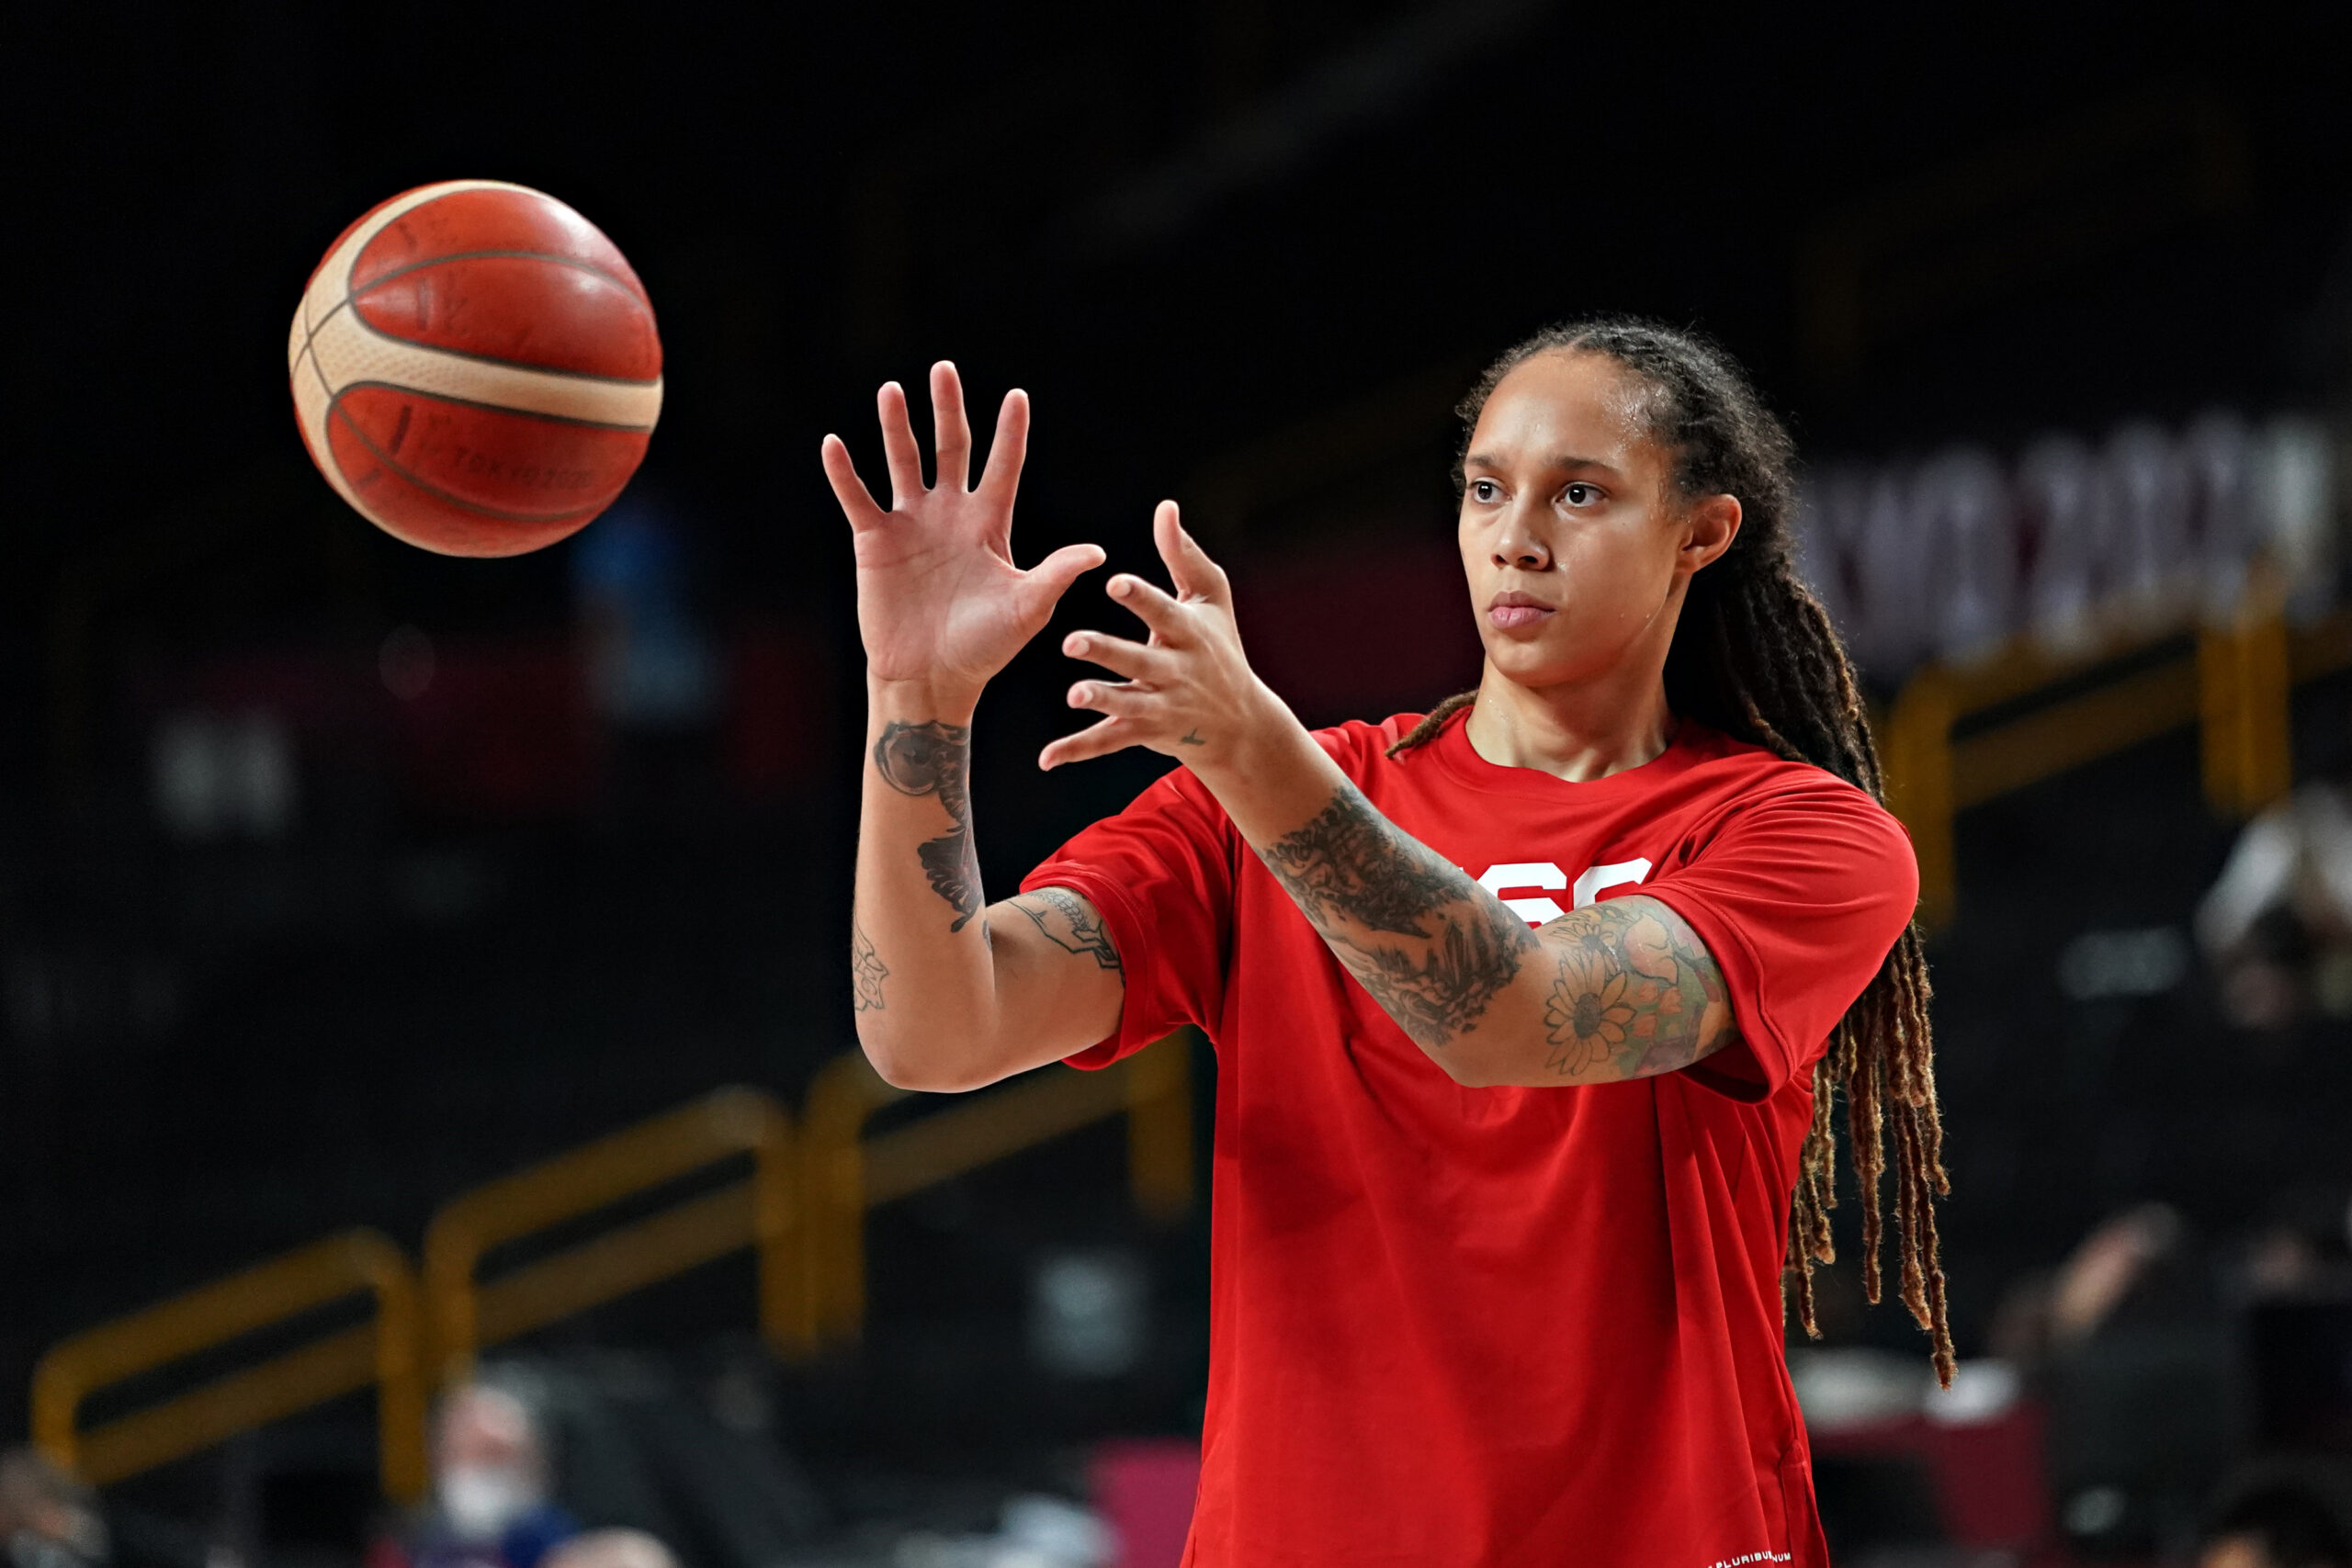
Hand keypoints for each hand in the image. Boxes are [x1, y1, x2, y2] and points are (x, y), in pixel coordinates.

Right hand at [823, 362, 1105, 704]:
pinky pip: (857, 498)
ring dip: (897, 427)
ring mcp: (911, 525)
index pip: (1003, 467)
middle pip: (951, 449)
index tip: (1018, 396)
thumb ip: (1055, 575)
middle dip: (947, 410)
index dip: (1010, 434)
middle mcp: (950, 515)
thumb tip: (1098, 553)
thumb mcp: (1027, 609)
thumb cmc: (985, 648)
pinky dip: (844, 472)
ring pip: (903, 462)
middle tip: (944, 370)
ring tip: (892, 391)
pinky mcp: (874, 542)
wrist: (932, 677)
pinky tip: (834, 443)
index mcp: (989, 524)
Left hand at [1042, 502, 1285, 772]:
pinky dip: (1077, 750)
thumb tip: (1165, 507)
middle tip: (1072, 640)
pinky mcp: (1144, 732)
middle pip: (1140, 662)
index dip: (1142, 599)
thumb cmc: (1221, 648)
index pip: (1164, 613)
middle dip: (1109, 653)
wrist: (1240, 723)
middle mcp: (1176, 673)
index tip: (1116, 581)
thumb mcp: (1212, 600)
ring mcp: (1160, 706)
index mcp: (1190, 635)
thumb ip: (1185, 556)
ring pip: (1127, 704)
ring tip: (1073, 694)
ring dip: (1101, 700)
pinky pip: (1108, 742)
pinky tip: (1046, 758)